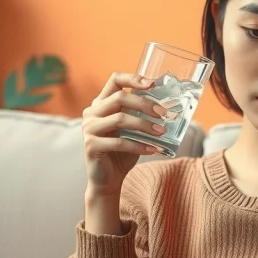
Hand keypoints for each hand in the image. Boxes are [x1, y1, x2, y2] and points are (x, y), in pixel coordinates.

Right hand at [82, 72, 167, 196]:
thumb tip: (168, 105)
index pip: (114, 80)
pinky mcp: (91, 146)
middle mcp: (92, 112)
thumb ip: (141, 114)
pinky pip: (118, 142)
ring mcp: (89, 128)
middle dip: (145, 104)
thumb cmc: (123, 151)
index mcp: (101, 103)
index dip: (133, 78)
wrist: (108, 179)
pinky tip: (153, 149)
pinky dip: (139, 146)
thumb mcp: (132, 128)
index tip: (152, 83)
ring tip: (162, 133)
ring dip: (144, 125)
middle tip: (164, 114)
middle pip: (119, 98)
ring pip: (120, 119)